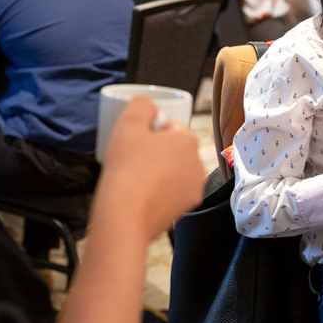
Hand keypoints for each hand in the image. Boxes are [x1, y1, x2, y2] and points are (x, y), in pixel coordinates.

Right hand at [99, 96, 204, 241]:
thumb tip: (149, 105)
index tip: (136, 143)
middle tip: (134, 160)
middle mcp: (198, 163)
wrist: (124, 217)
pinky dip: (160, 192)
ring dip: (159, 172)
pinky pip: (173, 192)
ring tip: (137, 178)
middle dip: (157, 152)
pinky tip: (144, 194)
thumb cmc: (127, 170)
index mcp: (188, 139)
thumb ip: (142, 105)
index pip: (170, 127)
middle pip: (174, 149)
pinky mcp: (186, 209)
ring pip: (175, 171)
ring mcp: (194, 188)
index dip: (150, 132)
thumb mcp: (128, 123)